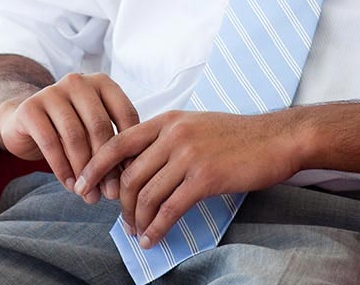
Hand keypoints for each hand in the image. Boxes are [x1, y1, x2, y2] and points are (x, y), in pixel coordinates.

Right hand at [0, 72, 139, 196]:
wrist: (26, 124)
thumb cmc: (69, 129)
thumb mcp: (93, 131)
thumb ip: (111, 145)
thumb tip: (128, 178)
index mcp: (101, 83)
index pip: (125, 114)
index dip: (129, 148)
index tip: (130, 176)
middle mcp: (77, 82)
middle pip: (99, 126)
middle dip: (106, 164)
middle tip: (109, 193)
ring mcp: (51, 92)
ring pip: (74, 136)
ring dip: (83, 171)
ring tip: (89, 194)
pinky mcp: (30, 108)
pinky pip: (50, 143)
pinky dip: (62, 169)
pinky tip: (69, 185)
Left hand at [75, 110, 303, 247]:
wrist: (277, 139)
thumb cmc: (238, 136)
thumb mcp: (196, 125)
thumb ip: (167, 139)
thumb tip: (139, 165)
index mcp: (168, 120)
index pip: (118, 142)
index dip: (96, 166)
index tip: (82, 185)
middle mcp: (174, 134)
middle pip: (130, 174)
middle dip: (121, 203)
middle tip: (122, 221)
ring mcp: (189, 155)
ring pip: (147, 194)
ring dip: (138, 220)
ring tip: (138, 234)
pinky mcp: (205, 177)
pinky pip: (170, 208)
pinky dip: (157, 227)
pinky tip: (153, 238)